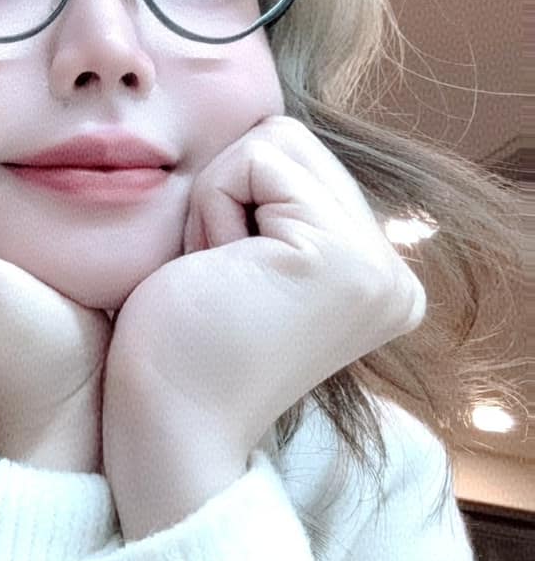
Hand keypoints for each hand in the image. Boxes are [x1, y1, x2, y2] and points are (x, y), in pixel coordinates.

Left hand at [102, 113, 426, 474]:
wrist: (166, 426)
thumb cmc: (178, 346)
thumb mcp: (250, 255)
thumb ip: (282, 205)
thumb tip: (269, 134)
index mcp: (379, 276)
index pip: (298, 158)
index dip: (236, 202)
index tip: (226, 283)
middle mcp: (395, 273)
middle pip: (290, 139)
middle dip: (230, 195)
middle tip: (218, 279)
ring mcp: (376, 264)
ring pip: (273, 142)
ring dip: (219, 201)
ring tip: (220, 278)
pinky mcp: (341, 255)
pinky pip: (257, 159)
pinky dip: (214, 206)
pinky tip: (218, 276)